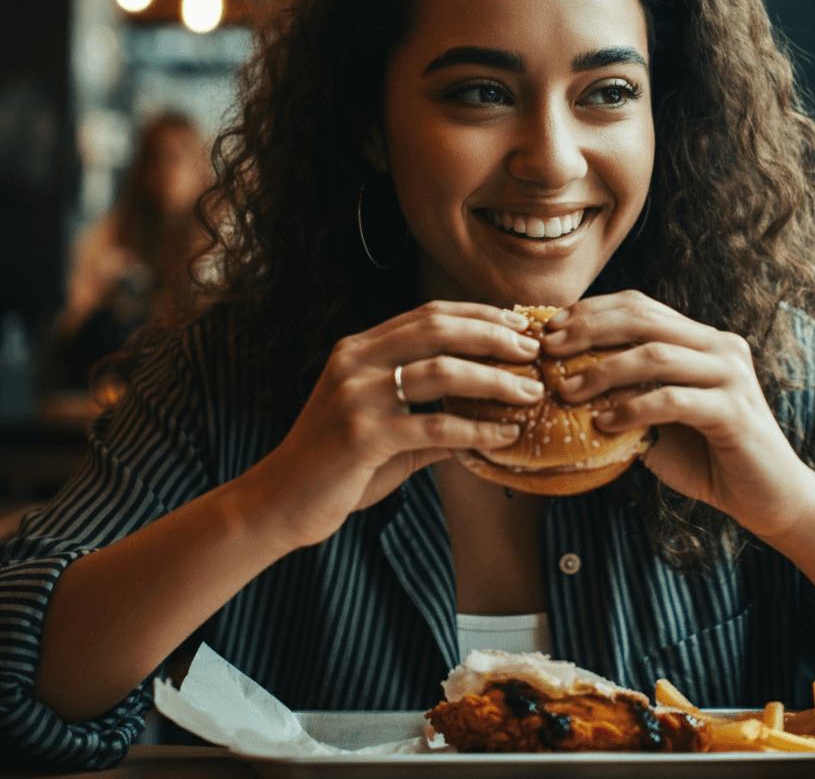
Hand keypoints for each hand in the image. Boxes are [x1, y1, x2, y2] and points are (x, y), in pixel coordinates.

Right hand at [245, 301, 543, 549]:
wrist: (279, 502)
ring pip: (441, 371)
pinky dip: (477, 430)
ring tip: (530, 392)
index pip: (428, 314)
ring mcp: (356, 396)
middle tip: (533, 350)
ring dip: (494, 379)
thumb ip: (430, 410)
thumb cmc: (337, 463)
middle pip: (438, 329)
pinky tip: (505, 436)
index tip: (519, 323)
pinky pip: (434, 426)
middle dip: (493, 335)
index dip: (478, 314)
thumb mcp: (384, 424)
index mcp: (359, 348)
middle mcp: (355, 361)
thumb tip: (492, 412)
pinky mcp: (361, 435)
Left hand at [543, 291, 814, 540]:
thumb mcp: (658, 416)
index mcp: (701, 339)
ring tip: (566, 390)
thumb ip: (627, 392)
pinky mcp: (734, 411)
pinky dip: (632, 409)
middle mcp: (719, 346)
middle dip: (588, 330)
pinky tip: (604, 424)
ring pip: (655, 355)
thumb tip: (564, 379)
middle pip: (643, 319)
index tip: (550, 328)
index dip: (592, 311)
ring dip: (602, 371)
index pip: (640, 306)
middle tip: (548, 349)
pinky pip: (673, 400)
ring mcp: (731, 375)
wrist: (769, 498)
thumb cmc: (706, 456)